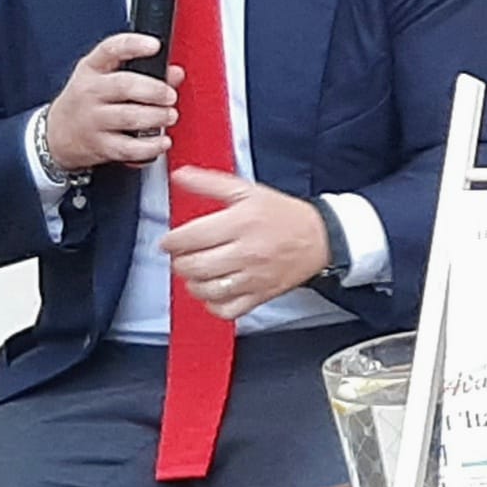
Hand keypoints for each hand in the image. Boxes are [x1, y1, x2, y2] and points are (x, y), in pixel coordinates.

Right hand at [45, 33, 184, 170]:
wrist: (56, 134)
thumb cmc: (85, 101)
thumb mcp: (104, 78)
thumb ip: (142, 72)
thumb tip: (175, 73)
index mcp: (92, 69)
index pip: (111, 49)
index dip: (134, 45)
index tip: (154, 45)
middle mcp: (90, 92)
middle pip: (124, 86)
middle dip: (154, 90)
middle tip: (170, 95)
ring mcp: (93, 120)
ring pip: (128, 117)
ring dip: (156, 117)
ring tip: (169, 116)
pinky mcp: (100, 146)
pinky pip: (128, 148)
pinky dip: (149, 146)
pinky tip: (161, 141)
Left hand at [160, 166, 330, 320]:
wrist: (319, 237)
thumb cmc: (282, 214)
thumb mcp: (246, 190)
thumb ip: (209, 183)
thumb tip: (179, 175)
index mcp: (241, 223)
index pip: (192, 237)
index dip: (171, 241)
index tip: (168, 241)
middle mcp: (246, 252)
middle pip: (196, 266)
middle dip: (179, 262)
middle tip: (180, 256)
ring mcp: (253, 277)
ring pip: (207, 290)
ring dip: (192, 282)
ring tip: (195, 272)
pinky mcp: (260, 296)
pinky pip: (226, 310)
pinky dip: (212, 304)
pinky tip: (212, 290)